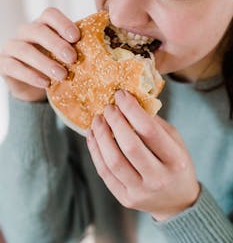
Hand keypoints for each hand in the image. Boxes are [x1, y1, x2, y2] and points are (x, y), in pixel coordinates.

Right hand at [0, 7, 79, 101]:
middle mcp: (26, 32)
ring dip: (45, 62)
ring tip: (62, 75)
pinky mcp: (4, 64)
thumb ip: (80, 47)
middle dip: (56, 44)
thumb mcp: (67, 54)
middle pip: (38, 30)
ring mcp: (13, 47)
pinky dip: (30, 75)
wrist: (35, 85)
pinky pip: (13, 66)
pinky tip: (45, 83)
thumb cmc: (56, 64)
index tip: (76, 37)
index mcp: (44, 25)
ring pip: (25, 49)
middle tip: (73, 58)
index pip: (50, 14)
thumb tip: (105, 47)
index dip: (63, 23)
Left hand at [87, 90, 199, 220]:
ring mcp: (141, 192)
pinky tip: (93, 136)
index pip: (149, 130)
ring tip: (97, 120)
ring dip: (101, 136)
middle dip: (115, 121)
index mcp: (176, 160)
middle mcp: (158, 179)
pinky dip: (95, 151)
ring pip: (112, 161)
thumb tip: (130, 102)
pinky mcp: (126, 199)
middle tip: (108, 107)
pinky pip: (104, 173)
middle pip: (129, 146)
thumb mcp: (175, 141)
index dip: (131, 109)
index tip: (121, 95)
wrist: (178, 202)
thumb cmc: (176, 164)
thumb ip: (155, 123)